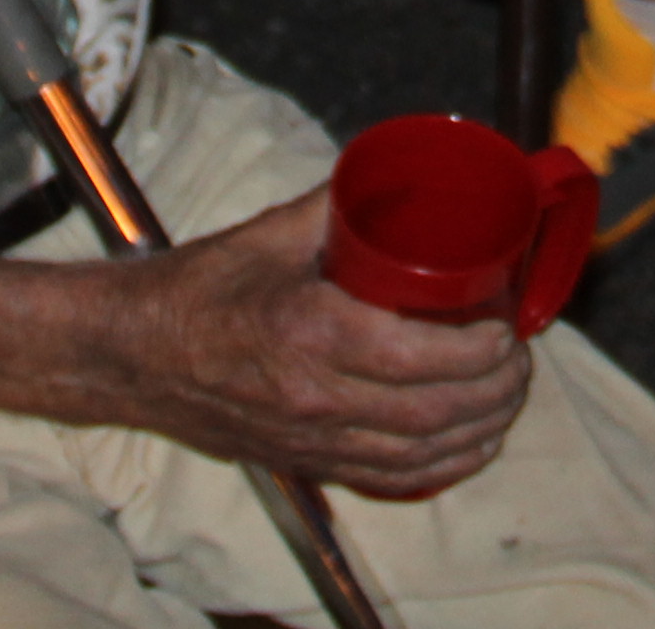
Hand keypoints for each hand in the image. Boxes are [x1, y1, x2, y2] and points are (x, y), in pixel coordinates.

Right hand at [90, 189, 533, 496]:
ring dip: (480, 429)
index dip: (482, 351)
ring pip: (421, 452)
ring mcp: (312, 438)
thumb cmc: (200, 288)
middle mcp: (317, 397)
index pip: (423, 356)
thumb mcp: (275, 233)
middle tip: (521, 358)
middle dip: (496, 390)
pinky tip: (471, 445)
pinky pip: (390, 477)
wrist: (134, 354)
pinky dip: (442, 466)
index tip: (508, 328)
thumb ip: (343, 204)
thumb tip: (406, 176)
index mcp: (313, 332)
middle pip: (434, 411)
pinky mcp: (307, 461)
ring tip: (509, 397)